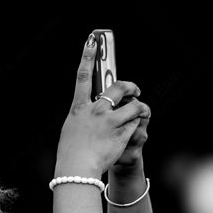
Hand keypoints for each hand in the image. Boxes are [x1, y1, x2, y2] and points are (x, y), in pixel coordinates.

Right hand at [55, 33, 149, 178]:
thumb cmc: (71, 154)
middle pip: (118, 87)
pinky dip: (136, 126)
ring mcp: (110, 122)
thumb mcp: (72, 129)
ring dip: (140, 107)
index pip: (83, 76)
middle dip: (129, 86)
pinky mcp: (122, 133)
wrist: (77, 171)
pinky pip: (135, 124)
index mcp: (79, 109)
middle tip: (134, 90)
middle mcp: (96, 111)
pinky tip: (131, 132)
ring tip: (141, 111)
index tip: (92, 42)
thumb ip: (84, 117)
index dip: (87, 56)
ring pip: (134, 106)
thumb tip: (95, 111)